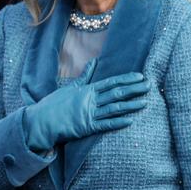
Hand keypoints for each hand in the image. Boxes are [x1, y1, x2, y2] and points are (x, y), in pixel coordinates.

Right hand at [22, 61, 148, 151]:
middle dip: (134, 89)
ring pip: (114, 108)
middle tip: (149, 86)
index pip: (110, 82)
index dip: (126, 79)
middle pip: (116, 93)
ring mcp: (89, 114)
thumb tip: (94, 62)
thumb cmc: (54, 104)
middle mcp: (90, 100)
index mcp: (86, 90)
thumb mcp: (69, 88)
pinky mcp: (87, 127)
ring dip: (130, 105)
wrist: (41, 121)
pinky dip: (118, 122)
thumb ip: (84, 77)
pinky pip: (105, 124)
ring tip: (144, 102)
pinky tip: (130, 120)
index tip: (139, 76)